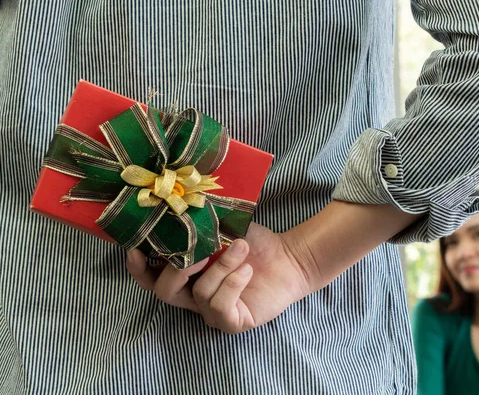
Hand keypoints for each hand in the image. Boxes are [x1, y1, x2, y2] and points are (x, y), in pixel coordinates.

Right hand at [126, 222, 313, 333]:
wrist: (289, 257)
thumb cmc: (253, 243)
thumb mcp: (222, 229)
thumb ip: (198, 226)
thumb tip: (176, 210)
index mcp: (186, 274)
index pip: (151, 277)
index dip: (138, 267)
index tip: (135, 248)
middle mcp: (193, 296)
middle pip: (164, 292)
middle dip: (177, 268)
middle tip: (198, 250)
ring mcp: (212, 312)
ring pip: (200, 293)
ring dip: (221, 266)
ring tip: (241, 248)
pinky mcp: (232, 322)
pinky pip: (220, 306)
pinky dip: (233, 283)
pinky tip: (247, 271)